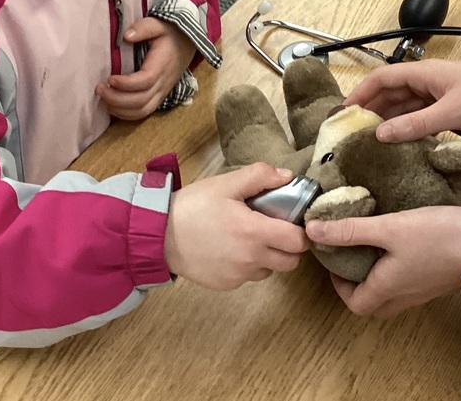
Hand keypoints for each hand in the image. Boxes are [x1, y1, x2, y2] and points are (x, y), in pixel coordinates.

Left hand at [95, 18, 195, 118]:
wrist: (187, 43)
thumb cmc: (170, 34)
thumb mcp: (159, 24)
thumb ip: (143, 28)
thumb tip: (126, 36)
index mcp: (162, 65)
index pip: (145, 81)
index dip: (126, 84)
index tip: (109, 78)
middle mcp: (163, 83)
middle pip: (141, 101)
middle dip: (117, 99)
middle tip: (99, 88)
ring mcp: (162, 92)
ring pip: (142, 111)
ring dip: (120, 109)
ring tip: (103, 98)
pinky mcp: (158, 97)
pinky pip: (144, 112)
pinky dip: (127, 114)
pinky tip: (112, 106)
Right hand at [165, 163, 310, 288]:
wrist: (158, 235)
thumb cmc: (193, 207)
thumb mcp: (225, 184)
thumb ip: (260, 176)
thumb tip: (287, 176)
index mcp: (254, 233)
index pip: (298, 242)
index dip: (302, 232)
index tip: (295, 221)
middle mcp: (251, 259)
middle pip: (291, 262)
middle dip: (289, 247)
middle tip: (276, 229)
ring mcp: (238, 275)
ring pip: (270, 270)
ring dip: (269, 257)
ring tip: (251, 237)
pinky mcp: (226, 285)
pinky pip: (248, 277)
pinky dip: (248, 265)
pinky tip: (232, 248)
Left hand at [306, 206, 460, 317]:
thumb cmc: (439, 237)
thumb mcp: (389, 228)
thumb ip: (351, 230)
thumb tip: (312, 230)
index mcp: (387, 288)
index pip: (354, 303)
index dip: (338, 285)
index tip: (333, 258)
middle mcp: (404, 296)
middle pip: (372, 304)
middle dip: (355, 284)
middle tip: (350, 254)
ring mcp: (423, 290)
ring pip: (391, 294)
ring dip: (376, 276)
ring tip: (372, 245)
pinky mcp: (437, 279)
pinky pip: (409, 283)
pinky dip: (396, 270)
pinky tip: (400, 243)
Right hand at [345, 60, 460, 142]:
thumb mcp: (452, 112)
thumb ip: (415, 124)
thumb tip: (380, 135)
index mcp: (425, 72)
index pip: (382, 78)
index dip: (360, 93)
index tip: (343, 113)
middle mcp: (429, 81)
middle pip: (391, 92)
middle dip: (372, 109)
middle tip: (353, 132)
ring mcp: (441, 95)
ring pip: (406, 106)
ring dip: (390, 121)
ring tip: (372, 141)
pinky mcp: (454, 109)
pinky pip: (422, 117)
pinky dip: (410, 128)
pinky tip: (403, 144)